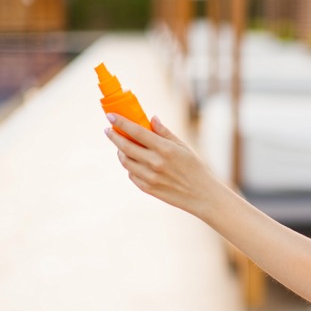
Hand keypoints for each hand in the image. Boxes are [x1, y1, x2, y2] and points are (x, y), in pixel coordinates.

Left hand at [103, 113, 223, 215]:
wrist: (201, 195)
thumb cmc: (195, 168)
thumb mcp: (183, 147)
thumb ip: (165, 132)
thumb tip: (151, 118)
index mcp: (165, 149)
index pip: (137, 132)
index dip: (121, 122)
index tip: (111, 115)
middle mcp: (155, 162)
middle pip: (125, 146)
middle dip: (114, 136)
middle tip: (109, 129)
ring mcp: (150, 177)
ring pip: (125, 161)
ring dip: (120, 151)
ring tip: (122, 146)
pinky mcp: (147, 188)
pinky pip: (131, 174)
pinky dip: (130, 166)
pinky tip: (135, 161)